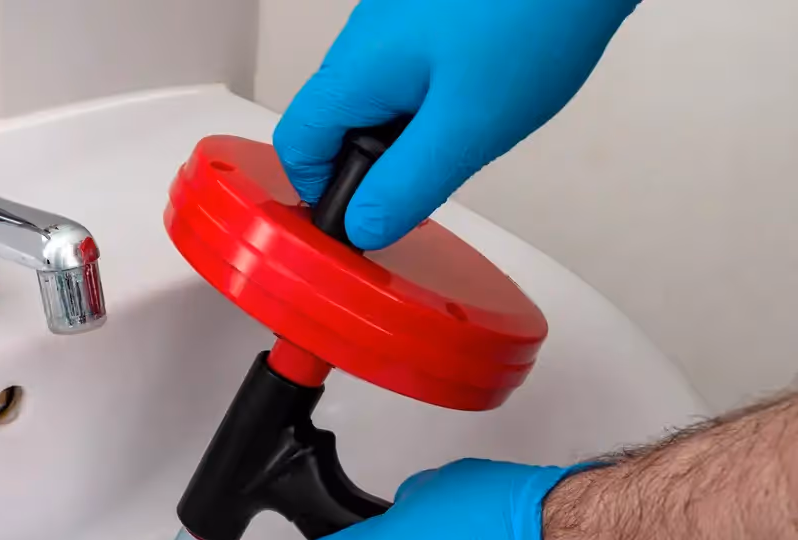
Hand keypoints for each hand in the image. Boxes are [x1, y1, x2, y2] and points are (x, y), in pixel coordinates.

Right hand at [273, 0, 638, 249]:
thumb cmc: (536, 17)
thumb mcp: (466, 130)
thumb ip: (405, 187)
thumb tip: (364, 226)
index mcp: (356, 68)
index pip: (296, 144)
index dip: (320, 193)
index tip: (361, 219)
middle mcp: (364, 35)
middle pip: (334, 122)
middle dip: (373, 166)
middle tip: (428, 183)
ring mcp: (396, 18)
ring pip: (376, 98)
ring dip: (408, 133)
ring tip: (467, 134)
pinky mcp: (432, 11)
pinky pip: (411, 70)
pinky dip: (434, 99)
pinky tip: (482, 98)